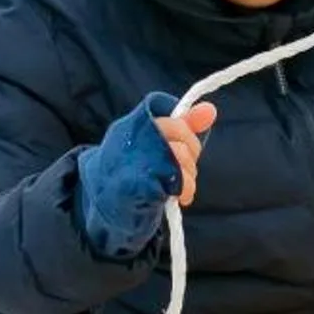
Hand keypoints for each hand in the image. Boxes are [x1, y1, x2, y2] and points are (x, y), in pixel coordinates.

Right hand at [77, 93, 217, 259]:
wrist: (103, 209)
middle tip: (187, 167)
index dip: (182, 122)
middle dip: (191, 149)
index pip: (159, 104)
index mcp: (130, 125)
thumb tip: (210, 110)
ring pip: (179, 153)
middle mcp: (127, 137)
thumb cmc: (132, 174)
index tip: (184, 140)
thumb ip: (183, 126)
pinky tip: (181, 196)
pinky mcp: (138, 184)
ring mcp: (131, 160)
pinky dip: (185, 189)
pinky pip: (176, 179)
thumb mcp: (154, 146)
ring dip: (189, 173)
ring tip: (182, 185)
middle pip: (176, 127)